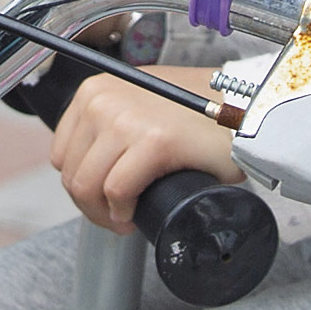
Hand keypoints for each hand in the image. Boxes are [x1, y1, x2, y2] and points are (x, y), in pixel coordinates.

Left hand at [48, 71, 242, 235]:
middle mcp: (104, 99)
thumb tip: (90, 166)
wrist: (248, 111)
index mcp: (95, 90)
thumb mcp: (141, 105)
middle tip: (117, 219)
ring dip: (106, 215)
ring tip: (126, 219)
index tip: (103, 201)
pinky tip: (135, 216)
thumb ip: (112, 122)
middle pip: (73, 174)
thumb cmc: (198, 116)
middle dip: (92, 207)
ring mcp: (126, 118)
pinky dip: (123, 212)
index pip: (63, 155)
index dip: (81, 187)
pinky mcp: (152, 140)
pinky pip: (118, 191)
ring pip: (89, 186)